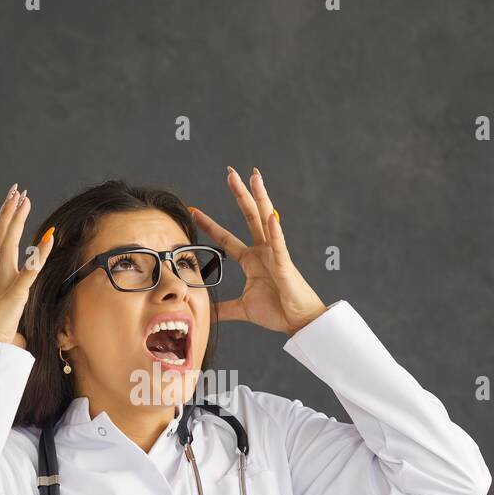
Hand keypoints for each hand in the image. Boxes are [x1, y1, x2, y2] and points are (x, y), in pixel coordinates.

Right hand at [0, 182, 54, 346]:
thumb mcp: (6, 333)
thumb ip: (15, 331)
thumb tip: (21, 341)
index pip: (0, 246)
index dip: (6, 225)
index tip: (12, 207)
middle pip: (1, 237)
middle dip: (9, 212)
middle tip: (16, 192)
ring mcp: (4, 283)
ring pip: (8, 243)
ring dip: (16, 219)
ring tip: (22, 198)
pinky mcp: (15, 294)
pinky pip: (30, 270)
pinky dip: (41, 253)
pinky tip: (50, 237)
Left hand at [189, 166, 326, 335]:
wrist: (299, 322)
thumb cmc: (277, 311)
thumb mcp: (242, 309)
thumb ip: (224, 309)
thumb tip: (207, 312)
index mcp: (251, 260)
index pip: (226, 238)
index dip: (210, 225)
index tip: (195, 211)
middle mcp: (263, 251)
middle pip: (249, 216)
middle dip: (239, 194)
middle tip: (230, 172)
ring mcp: (275, 254)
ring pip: (265, 220)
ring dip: (260, 197)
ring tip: (254, 176)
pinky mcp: (285, 265)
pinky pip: (279, 245)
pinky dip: (275, 230)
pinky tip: (270, 215)